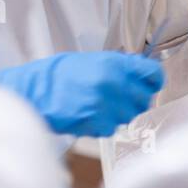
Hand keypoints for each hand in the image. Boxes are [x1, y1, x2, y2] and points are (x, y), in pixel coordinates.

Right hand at [0, 51, 163, 136]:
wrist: (33, 91)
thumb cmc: (59, 75)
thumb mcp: (94, 60)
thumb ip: (120, 68)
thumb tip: (140, 76)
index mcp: (115, 64)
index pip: (153, 73)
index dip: (154, 81)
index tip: (151, 84)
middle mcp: (114, 83)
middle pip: (144, 99)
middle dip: (134, 101)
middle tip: (120, 99)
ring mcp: (105, 104)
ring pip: (128, 116)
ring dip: (118, 114)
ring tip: (99, 106)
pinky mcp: (96, 122)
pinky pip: (111, 128)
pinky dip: (102, 125)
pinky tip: (88, 115)